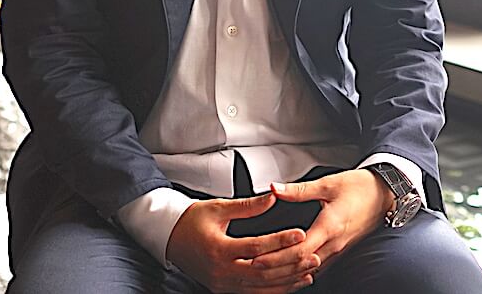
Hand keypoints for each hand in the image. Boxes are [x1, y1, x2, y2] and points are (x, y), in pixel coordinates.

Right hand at [165, 195, 316, 292]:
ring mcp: (222, 283)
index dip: (280, 241)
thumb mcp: (219, 208)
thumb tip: (273, 197)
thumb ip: (248, 206)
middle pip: (262, 272)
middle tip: (312, 256)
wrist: (169, 237)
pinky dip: (274, 289)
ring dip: (286, 281)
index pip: (256, 247)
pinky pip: (253, 293)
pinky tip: (290, 283)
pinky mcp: (223, 288)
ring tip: (308, 272)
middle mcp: (220, 271)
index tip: (300, 234)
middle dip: (290, 265)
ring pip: (260, 287)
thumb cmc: (192, 221)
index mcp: (218, 249)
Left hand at [251, 169, 392, 280]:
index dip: (276, 257)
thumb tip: (276, 189)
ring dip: (287, 273)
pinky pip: (319, 268)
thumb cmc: (361, 188)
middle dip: (276, 270)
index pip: (298, 250)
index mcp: (330, 226)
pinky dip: (302, 272)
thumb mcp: (329, 183)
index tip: (256, 258)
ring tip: (266, 274)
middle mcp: (334, 243)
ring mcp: (339, 250)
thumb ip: (299, 189)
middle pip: (301, 265)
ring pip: (310, 270)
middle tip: (253, 270)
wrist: (386, 194)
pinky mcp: (341, 251)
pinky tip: (289, 272)